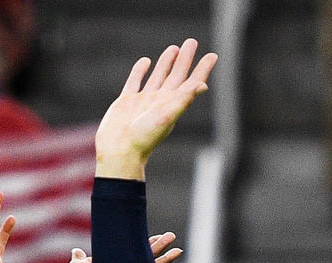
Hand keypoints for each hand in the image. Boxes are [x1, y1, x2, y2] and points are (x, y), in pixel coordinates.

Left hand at [68, 233, 177, 262]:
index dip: (138, 241)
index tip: (144, 233)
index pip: (128, 250)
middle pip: (144, 253)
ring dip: (163, 250)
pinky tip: (177, 252)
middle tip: (170, 235)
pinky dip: (164, 260)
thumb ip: (78, 260)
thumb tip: (76, 252)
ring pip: (151, 259)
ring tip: (174, 240)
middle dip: (157, 244)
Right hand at [94, 40, 216, 177]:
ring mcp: (143, 101)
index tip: (212, 56)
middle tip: (191, 42)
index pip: (191, 82)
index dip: (202, 69)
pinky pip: (135, 82)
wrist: (119, 151)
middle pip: (176, 75)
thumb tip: (203, 85)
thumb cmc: (144, 137)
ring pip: (157, 76)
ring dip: (166, 63)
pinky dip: (140, 71)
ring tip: (174, 48)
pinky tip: (145, 62)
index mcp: (172, 104)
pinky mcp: (126, 102)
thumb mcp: (167, 116)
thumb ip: (184, 99)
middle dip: (185, 60)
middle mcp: (160, 101)